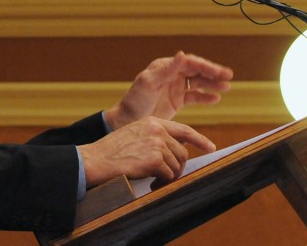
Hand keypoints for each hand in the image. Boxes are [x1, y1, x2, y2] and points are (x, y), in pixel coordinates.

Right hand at [79, 116, 215, 186]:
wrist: (96, 159)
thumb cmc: (112, 152)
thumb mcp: (135, 135)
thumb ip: (154, 138)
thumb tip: (176, 152)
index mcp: (152, 122)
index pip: (184, 130)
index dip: (199, 140)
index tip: (210, 148)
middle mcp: (157, 129)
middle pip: (182, 152)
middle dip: (177, 167)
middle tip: (165, 177)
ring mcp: (156, 143)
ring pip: (177, 165)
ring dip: (169, 176)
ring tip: (155, 180)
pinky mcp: (154, 158)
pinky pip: (168, 174)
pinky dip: (162, 182)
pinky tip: (151, 183)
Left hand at [104, 51, 232, 130]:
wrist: (127, 121)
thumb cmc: (135, 101)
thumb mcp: (149, 83)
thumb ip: (166, 69)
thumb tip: (182, 54)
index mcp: (165, 67)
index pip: (190, 62)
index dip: (206, 66)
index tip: (219, 72)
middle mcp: (172, 74)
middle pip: (197, 70)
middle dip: (213, 73)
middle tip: (229, 76)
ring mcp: (175, 87)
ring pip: (198, 83)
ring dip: (212, 84)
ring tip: (226, 87)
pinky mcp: (177, 101)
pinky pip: (195, 97)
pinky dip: (205, 97)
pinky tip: (216, 99)